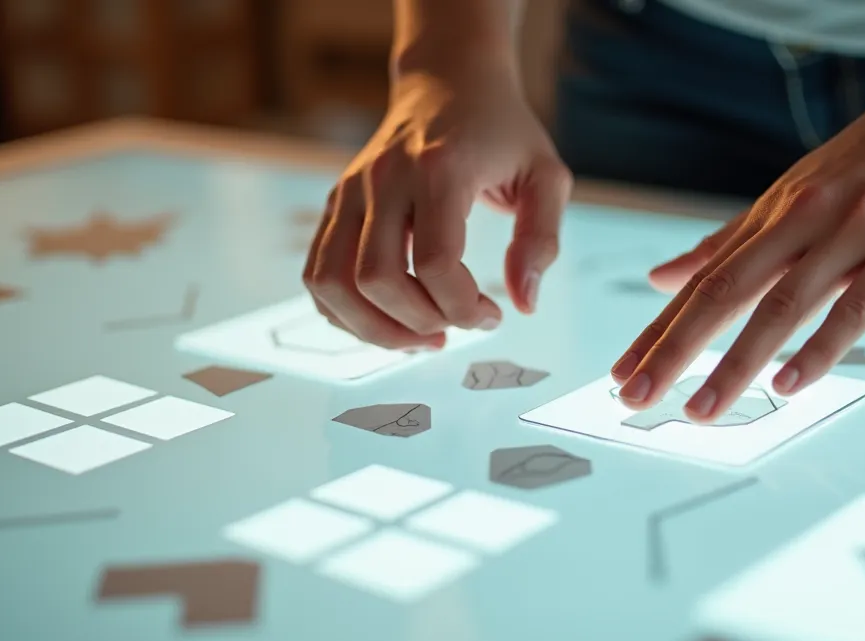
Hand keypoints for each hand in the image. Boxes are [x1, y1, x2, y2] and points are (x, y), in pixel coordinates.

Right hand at [303, 63, 571, 348]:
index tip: (490, 316)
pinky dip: (343, 311)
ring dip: (373, 328)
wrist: (448, 80)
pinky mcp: (335, 203)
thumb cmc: (501, 130)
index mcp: (440, 169)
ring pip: (332, 282)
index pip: (436, 262)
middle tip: (455, 327)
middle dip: (419, 322)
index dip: (463, 307)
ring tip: (418, 337)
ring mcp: (351, 190)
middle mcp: (385, 179)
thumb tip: (523, 303)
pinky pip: (317, 273)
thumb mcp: (546, 176)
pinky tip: (385, 319)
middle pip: (377, 279)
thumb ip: (541, 240)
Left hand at [611, 84, 864, 420]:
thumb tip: (661, 278)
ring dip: (736, 360)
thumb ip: (730, 242)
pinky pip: (856, 304)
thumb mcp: (793, 193)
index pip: (703, 281)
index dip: (659, 330)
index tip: (623, 374)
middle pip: (724, 291)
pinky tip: (789, 383)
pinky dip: (820, 346)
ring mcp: (851, 234)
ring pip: (782, 303)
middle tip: (636, 397)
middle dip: (675, 348)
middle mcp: (799, 222)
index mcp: (771, 216)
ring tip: (701, 408)